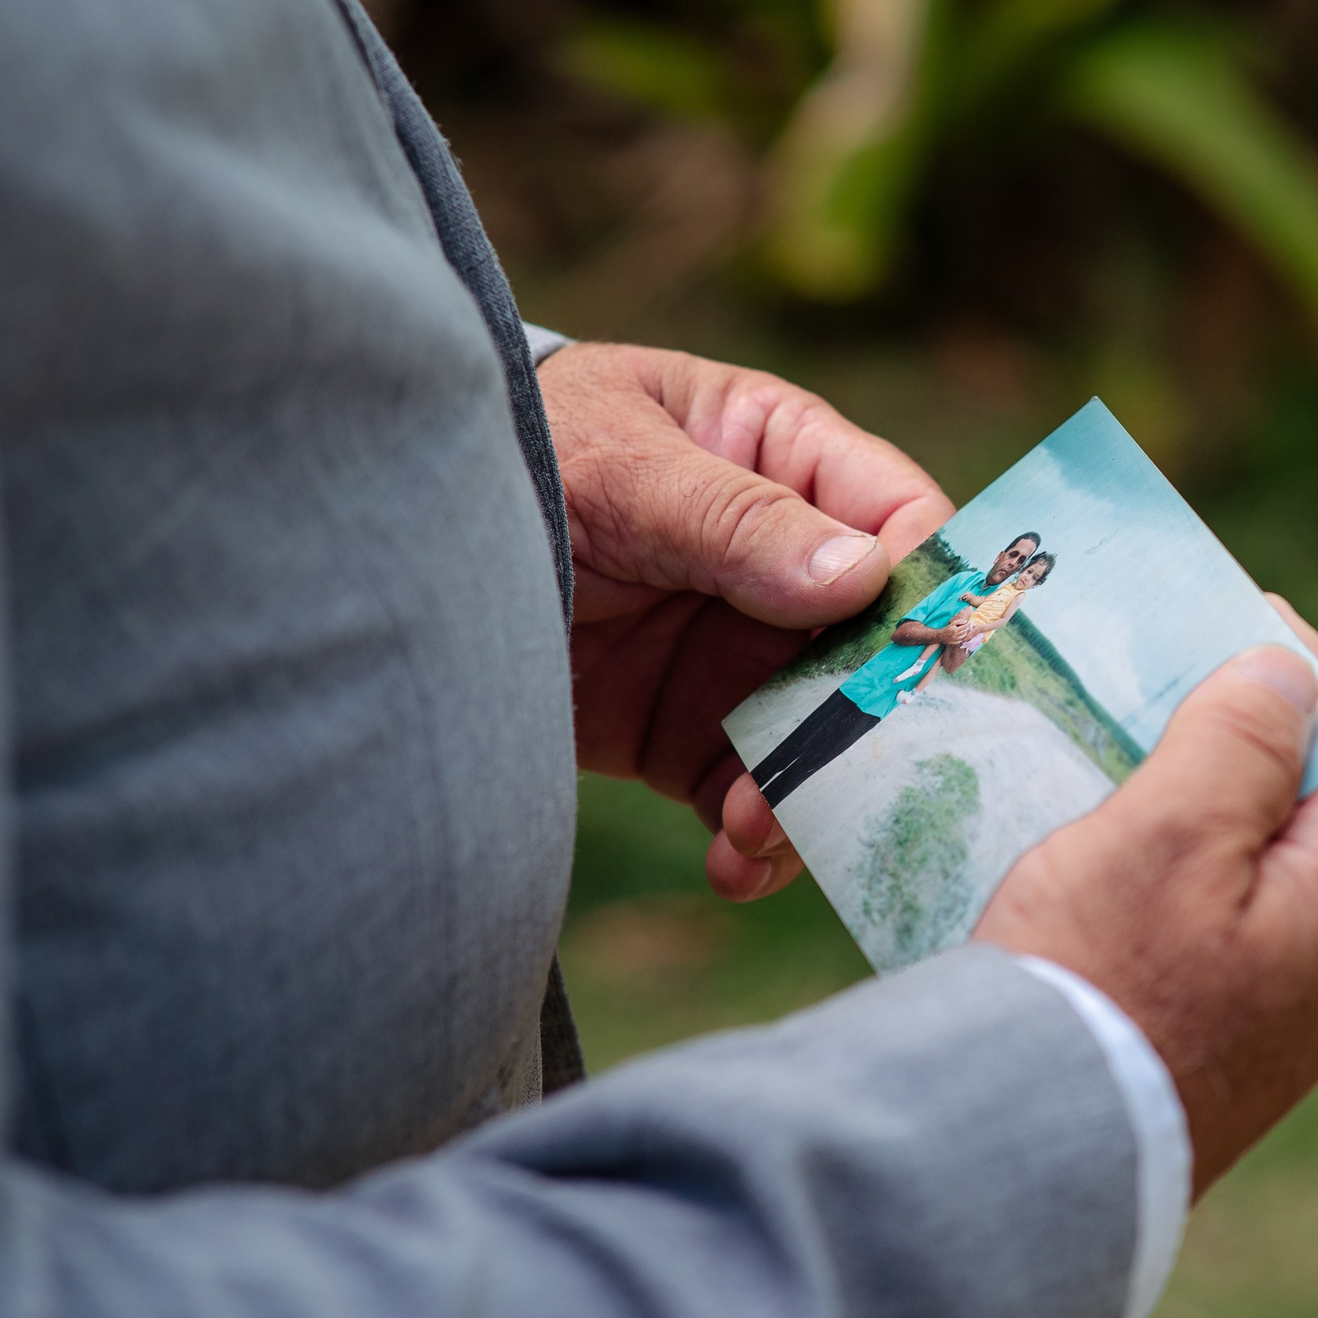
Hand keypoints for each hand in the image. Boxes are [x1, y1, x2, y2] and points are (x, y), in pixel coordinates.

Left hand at [537, 344, 950, 848]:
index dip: (932, 589)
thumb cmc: (515, 454)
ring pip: (828, 739)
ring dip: (814, 796)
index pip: (900, 520)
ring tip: (755, 829)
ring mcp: (741, 656)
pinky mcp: (689, 735)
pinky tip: (732, 863)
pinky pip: (755, 796)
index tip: (924, 661)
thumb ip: (734, 520)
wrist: (385, 547)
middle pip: (879, 650)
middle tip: (847, 779)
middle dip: (873, 723)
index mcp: (787, 458)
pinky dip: (759, 843)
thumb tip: (862, 576)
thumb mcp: (618, 467)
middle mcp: (786, 565)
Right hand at [973, 605, 1317, 1197]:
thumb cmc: (1099, 977)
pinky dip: (1153, 886)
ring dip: (1189, 817)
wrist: (1016, 1159)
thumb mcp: (1173, 831)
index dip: (1303, 678)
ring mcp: (1259, 1037)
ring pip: (1238, 888)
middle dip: (1239, 747)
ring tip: (1114, 760)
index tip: (1245, 613)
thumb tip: (1290, 672)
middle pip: (1295, 826)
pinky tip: (1089, 868)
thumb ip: (1240, 742)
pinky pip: (1189, 946)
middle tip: (1165, 680)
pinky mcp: (1190, 1067)